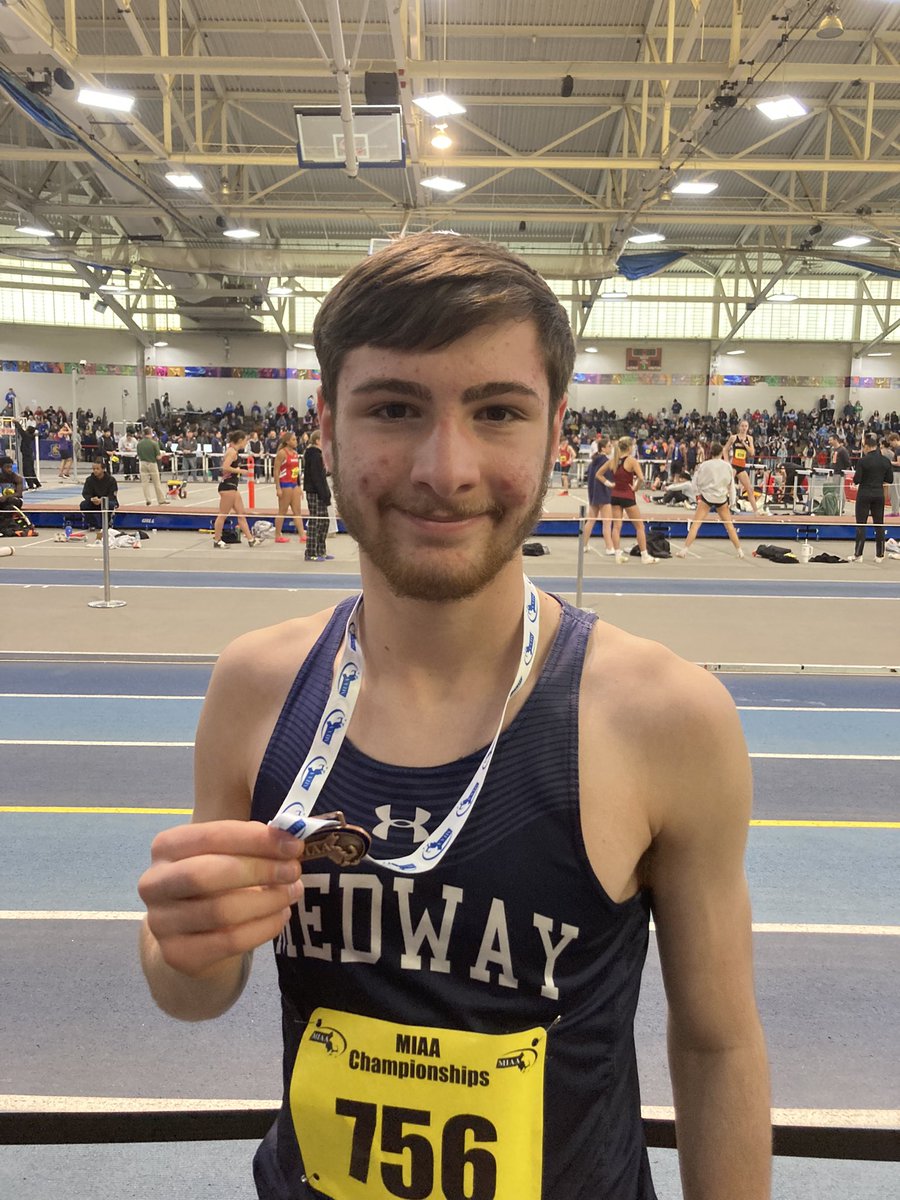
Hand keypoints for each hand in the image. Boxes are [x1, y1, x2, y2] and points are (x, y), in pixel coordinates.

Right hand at [138, 820, 303, 978]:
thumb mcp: (228, 853)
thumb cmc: (216, 880)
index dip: (255, 839)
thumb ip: (253, 841)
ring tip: (292, 892)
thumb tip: (289, 837)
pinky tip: (280, 916)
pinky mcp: (177, 954)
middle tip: (294, 870)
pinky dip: (263, 928)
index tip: (293, 843)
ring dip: (267, 900)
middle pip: (207, 874)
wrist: (192, 932)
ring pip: (221, 912)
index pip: (211, 836)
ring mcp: (161, 922)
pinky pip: (229, 942)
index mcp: (166, 846)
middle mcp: (154, 883)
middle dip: (259, 870)